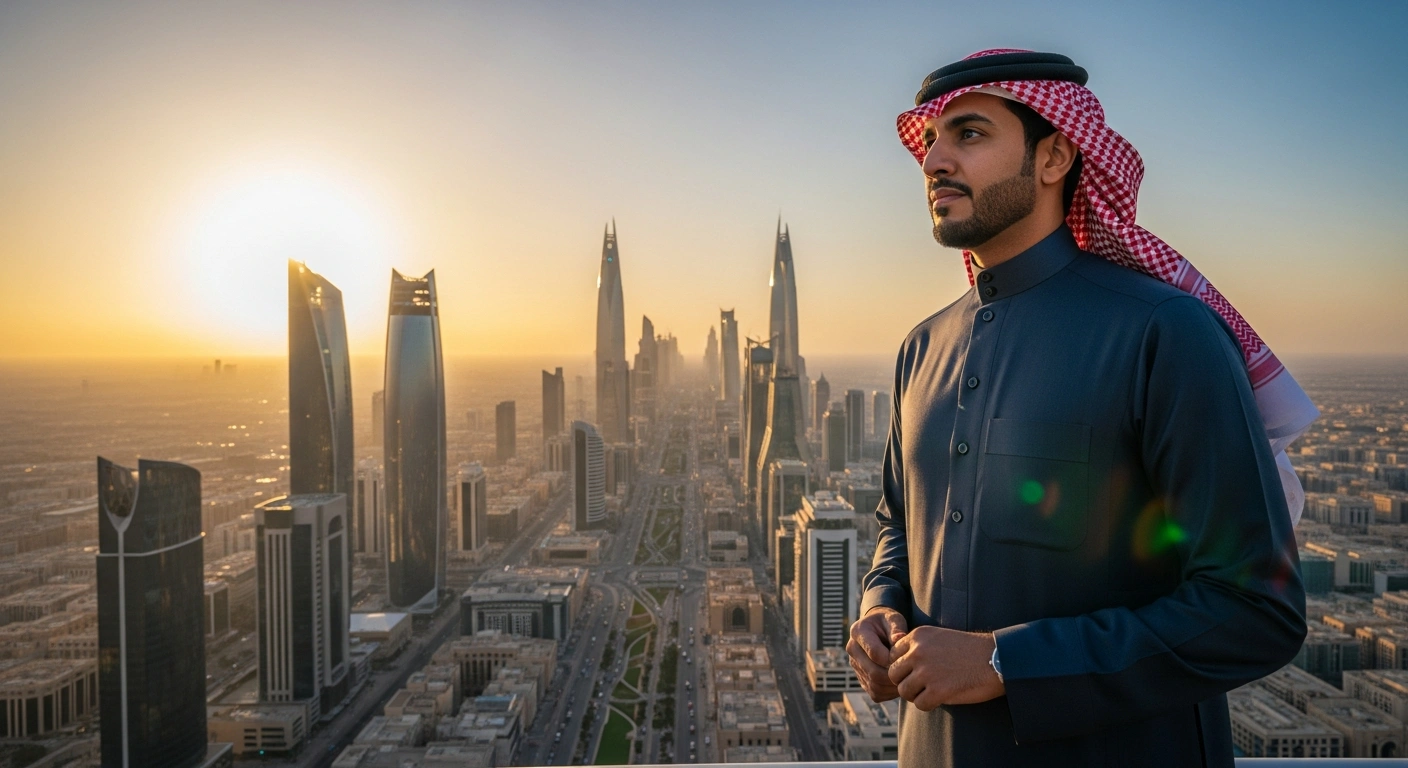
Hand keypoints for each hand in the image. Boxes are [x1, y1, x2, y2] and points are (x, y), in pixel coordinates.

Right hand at [847, 607, 908, 701]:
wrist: (878, 629)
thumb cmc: (888, 622)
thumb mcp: (894, 618)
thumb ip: (896, 627)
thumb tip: (900, 638)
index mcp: (858, 631)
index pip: (874, 652)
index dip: (893, 659)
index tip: (907, 657)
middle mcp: (852, 649)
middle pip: (873, 672)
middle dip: (895, 675)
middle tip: (911, 673)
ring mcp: (855, 665)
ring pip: (874, 685)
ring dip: (893, 687)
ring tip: (908, 679)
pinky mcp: (861, 678)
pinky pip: (875, 693)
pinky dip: (890, 693)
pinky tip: (901, 684)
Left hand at [887, 626, 1004, 710]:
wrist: (997, 658)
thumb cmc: (970, 650)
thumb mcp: (940, 638)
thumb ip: (918, 647)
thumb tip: (899, 666)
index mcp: (918, 636)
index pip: (892, 655)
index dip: (902, 666)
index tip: (914, 671)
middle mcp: (918, 652)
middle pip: (893, 673)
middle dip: (904, 682)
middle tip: (920, 686)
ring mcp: (927, 671)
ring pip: (903, 691)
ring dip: (915, 695)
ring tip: (929, 693)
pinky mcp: (938, 690)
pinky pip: (920, 704)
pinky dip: (928, 705)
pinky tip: (940, 699)